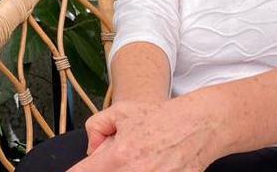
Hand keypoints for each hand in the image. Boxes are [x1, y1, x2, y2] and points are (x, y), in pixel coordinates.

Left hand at [67, 99, 217, 171]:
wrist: (195, 126)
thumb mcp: (121, 111)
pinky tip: (151, 164)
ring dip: (124, 170)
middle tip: (117, 159)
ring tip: (137, 159)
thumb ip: (96, 128)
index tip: (81, 170)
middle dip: (105, 168)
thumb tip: (91, 152)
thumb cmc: (159, 118)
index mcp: (118, 158)